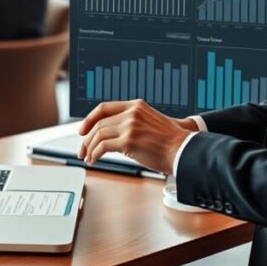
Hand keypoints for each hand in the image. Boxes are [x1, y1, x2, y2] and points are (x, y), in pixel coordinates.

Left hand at [77, 100, 193, 173]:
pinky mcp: (128, 141)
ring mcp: (129, 126)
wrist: (184, 150)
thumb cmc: (171, 142)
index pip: (103, 108)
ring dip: (89, 148)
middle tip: (82, 149)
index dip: (89, 119)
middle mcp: (131, 113)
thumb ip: (132, 123)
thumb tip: (113, 135)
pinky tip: (95, 160)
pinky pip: (103, 147)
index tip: (82, 130)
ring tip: (88, 157)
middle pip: (98, 124)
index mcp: (136, 106)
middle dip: (86, 139)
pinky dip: (95, 154)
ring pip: (98, 135)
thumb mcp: (150, 122)